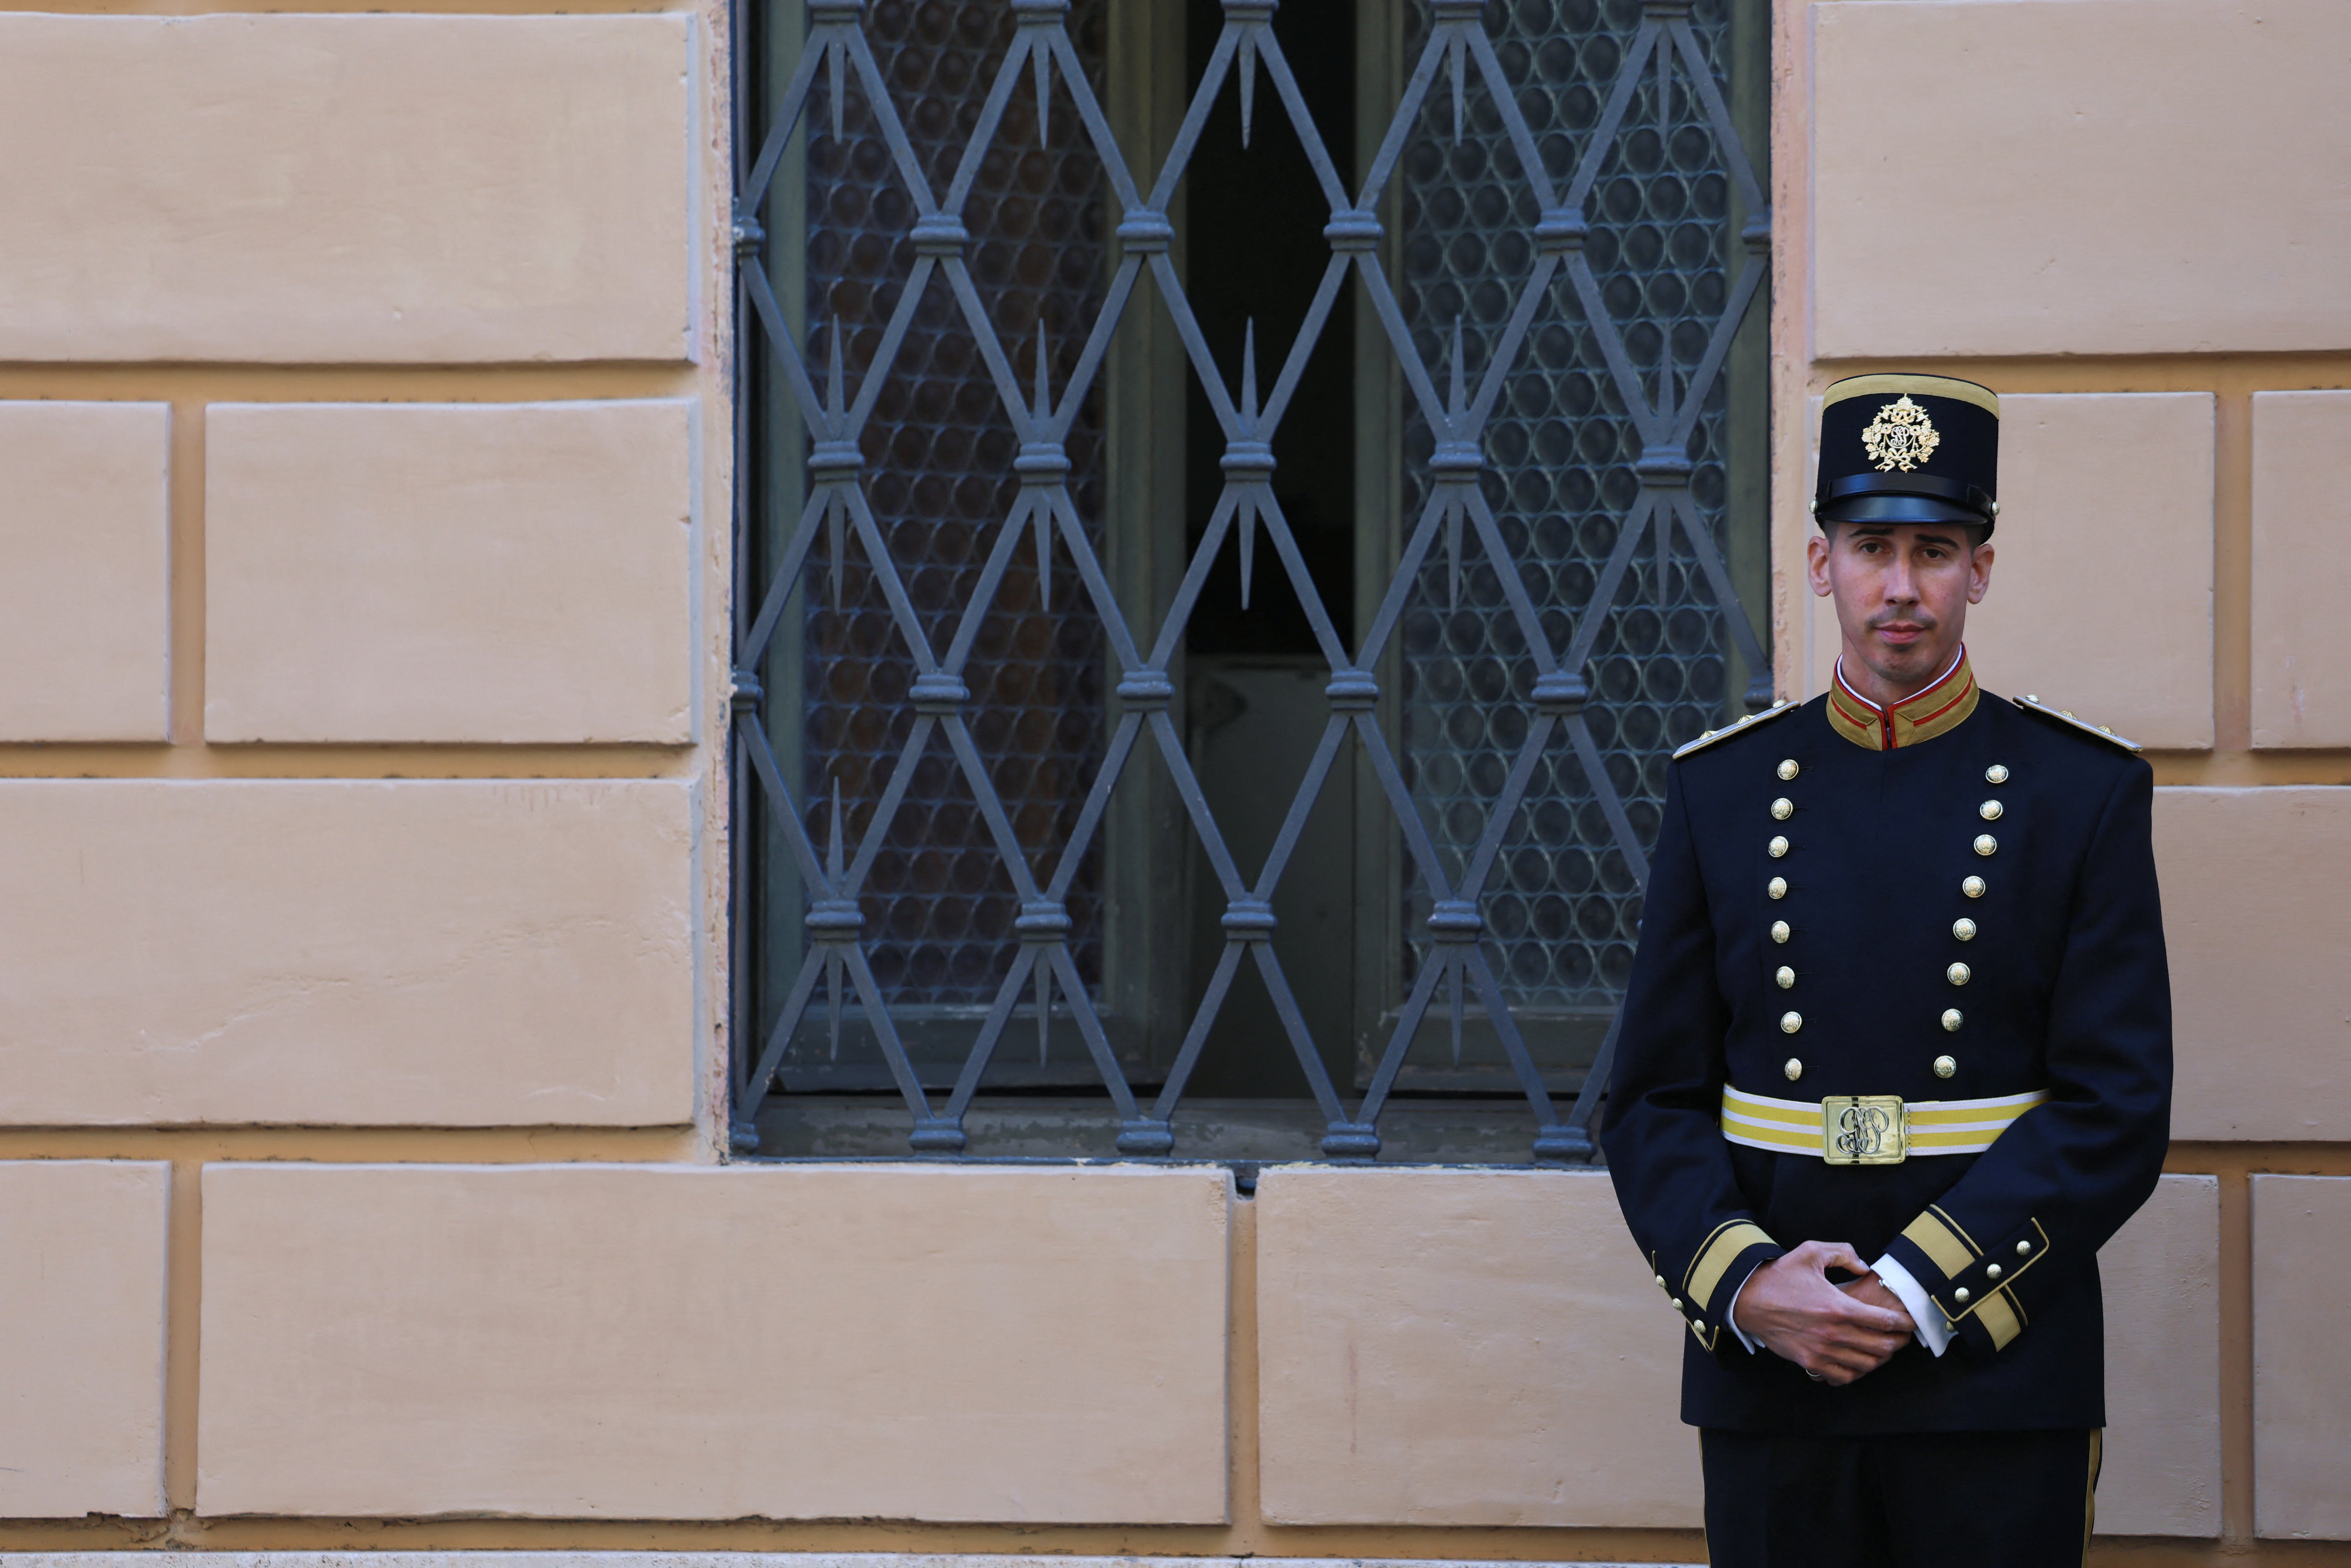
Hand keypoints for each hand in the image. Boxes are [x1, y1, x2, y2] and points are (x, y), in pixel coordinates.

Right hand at [1731, 1240, 1915, 1384]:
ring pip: (1867, 1364)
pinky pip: (1845, 1376)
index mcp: (1838, 1306)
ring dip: (1880, 1357)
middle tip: (1900, 1335)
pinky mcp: (1810, 1362)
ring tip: (1882, 1348)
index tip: (1910, 1321)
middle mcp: (1834, 1333)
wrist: (1748, 1299)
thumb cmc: (1780, 1276)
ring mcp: (1822, 1351)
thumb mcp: (1810, 1252)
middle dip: (1897, 1341)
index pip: (1884, 1320)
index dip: (1903, 1322)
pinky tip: (1858, 1361)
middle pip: (1882, 1346)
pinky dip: (1857, 1372)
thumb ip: (1843, 1254)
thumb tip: (1865, 1267)